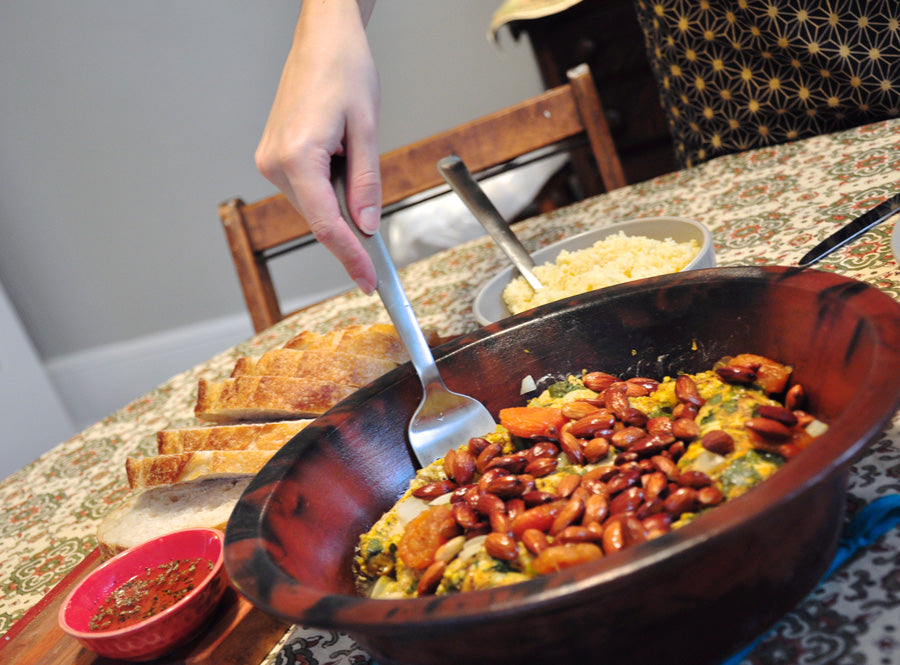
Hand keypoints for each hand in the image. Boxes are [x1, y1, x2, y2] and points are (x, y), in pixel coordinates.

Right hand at [256, 0, 380, 292]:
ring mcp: (269, 160)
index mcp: (296, 157)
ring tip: (353, 153)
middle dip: (350, 230)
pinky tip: (340, 156)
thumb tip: (365, 226)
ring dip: (339, 201)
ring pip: (313, 205)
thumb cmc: (344, 70)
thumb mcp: (367, 129)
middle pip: (319, 217)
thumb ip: (365, 183)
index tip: (368, 281)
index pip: (326, 224)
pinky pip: (306, 188)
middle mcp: (274, 162)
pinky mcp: (273, 156)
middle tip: (378, 243)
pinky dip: (328, 188)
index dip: (350, 257)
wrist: (323, 38)